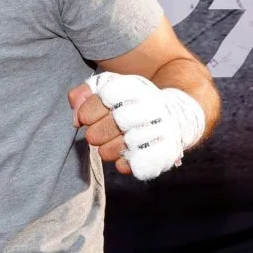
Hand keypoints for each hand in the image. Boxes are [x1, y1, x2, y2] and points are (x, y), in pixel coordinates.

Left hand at [68, 73, 204, 180]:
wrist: (177, 114)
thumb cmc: (133, 101)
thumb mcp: (110, 87)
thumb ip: (86, 93)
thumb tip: (75, 114)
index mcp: (133, 88)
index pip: (101, 100)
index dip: (86, 112)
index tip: (86, 117)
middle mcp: (148, 108)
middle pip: (104, 128)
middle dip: (94, 134)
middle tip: (96, 134)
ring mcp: (158, 131)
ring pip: (112, 150)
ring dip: (106, 150)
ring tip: (112, 144)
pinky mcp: (164, 153)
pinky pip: (132, 166)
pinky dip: (123, 163)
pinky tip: (126, 154)